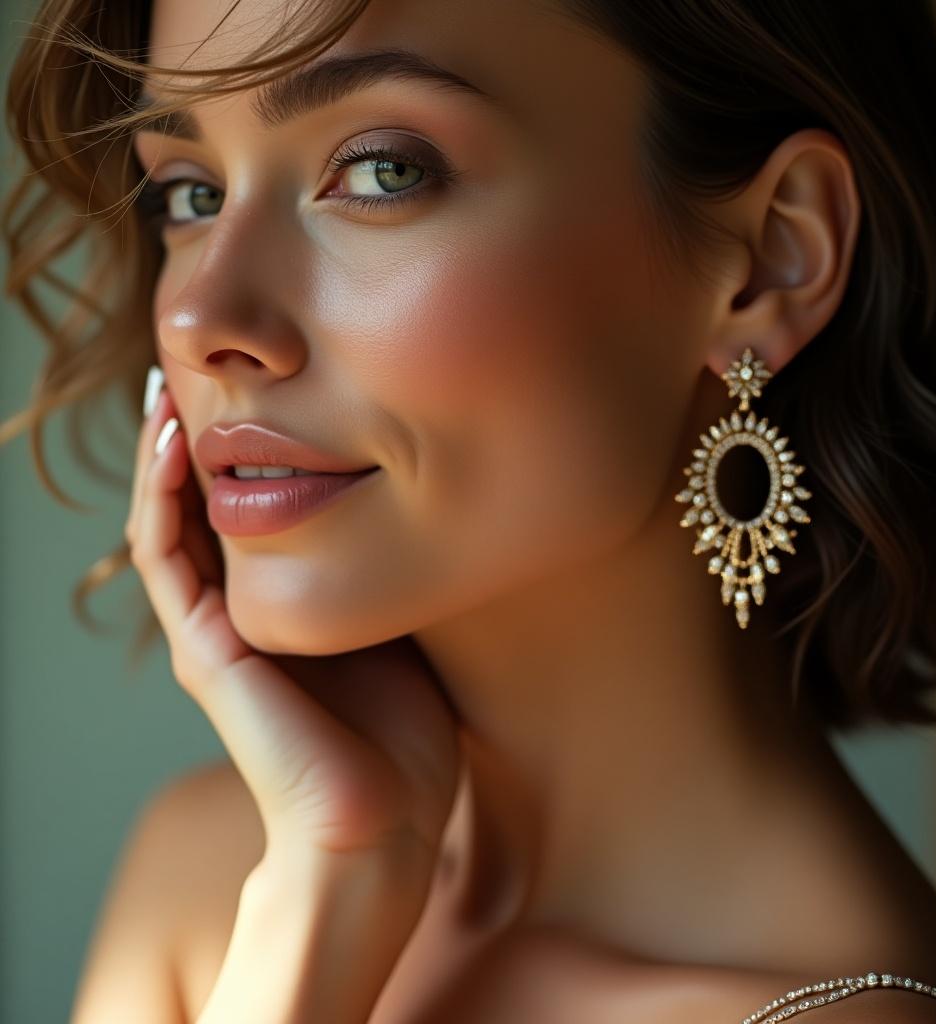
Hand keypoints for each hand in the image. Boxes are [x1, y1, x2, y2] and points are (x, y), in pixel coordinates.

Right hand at [124, 371, 461, 871]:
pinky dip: (161, 500)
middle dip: (198, 443)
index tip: (262, 392)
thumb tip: (431, 511)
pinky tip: (171, 446)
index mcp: (285, 611)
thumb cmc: (406, 741)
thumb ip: (395, 578)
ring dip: (164, 457)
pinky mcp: (205, 652)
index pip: (248, 518)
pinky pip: (169, 561)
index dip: (244, 455)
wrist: (384, 825)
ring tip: (170, 390)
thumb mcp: (405, 631)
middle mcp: (240, 617)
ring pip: (169, 524)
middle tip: (200, 371)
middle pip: (202, 511)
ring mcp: (215, 634)